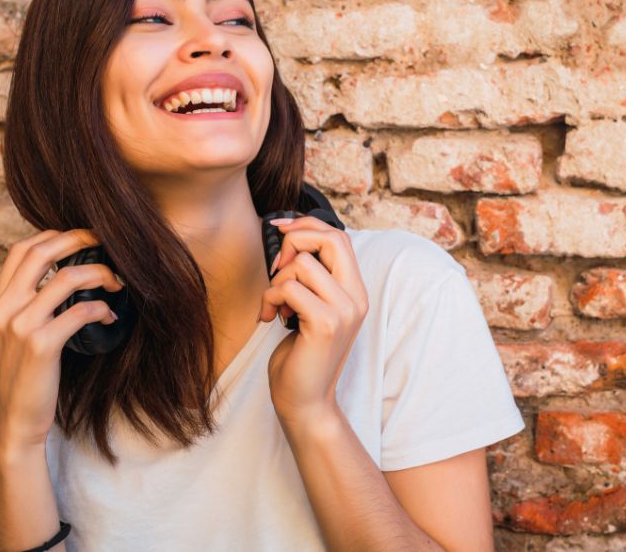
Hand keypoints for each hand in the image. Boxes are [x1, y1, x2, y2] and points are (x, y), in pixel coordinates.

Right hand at [0, 228, 121, 450]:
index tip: (84, 238)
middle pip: (42, 251)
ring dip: (101, 274)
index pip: (22, 249)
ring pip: (68, 277)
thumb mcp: (14, 332)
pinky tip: (111, 316)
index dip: (56, 235)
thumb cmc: (24, 375)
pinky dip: (103, 308)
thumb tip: (64, 273)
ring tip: (118, 282)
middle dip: (79, 239)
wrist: (14, 420)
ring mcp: (21, 325)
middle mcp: (4, 307)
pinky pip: (81, 311)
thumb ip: (28, 302)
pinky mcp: (41, 345)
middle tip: (106, 244)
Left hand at [257, 216, 368, 422]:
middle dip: (294, 242)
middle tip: (277, 269)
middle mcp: (356, 297)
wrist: (305, 401)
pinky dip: (270, 298)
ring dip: (277, 280)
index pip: (339, 236)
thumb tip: (289, 238)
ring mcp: (344, 310)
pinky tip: (270, 317)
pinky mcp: (325, 323)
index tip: (279, 229)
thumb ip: (311, 277)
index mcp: (355, 290)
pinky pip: (289, 287)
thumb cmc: (301, 354)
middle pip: (330, 238)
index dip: (307, 225)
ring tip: (276, 304)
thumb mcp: (310, 307)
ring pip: (302, 263)